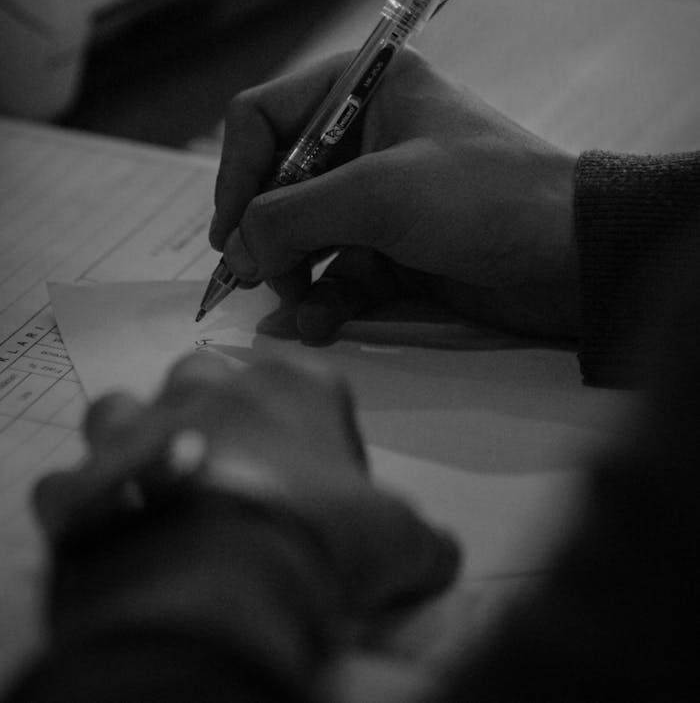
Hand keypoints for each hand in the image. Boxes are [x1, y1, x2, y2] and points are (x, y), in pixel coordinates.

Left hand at [34, 350, 458, 615]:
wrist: (225, 572)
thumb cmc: (318, 533)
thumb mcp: (399, 539)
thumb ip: (424, 536)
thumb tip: (441, 552)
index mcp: (292, 385)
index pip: (311, 387)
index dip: (319, 436)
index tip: (323, 483)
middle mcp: (214, 386)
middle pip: (212, 384)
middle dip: (221, 420)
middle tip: (238, 481)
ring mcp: (147, 421)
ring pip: (131, 412)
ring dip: (143, 444)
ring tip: (166, 494)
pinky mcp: (97, 469)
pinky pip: (84, 478)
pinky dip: (95, 500)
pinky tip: (121, 530)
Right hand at [210, 50, 579, 339]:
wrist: (574, 258)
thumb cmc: (483, 197)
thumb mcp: (378, 194)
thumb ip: (291, 217)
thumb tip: (236, 251)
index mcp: (364, 87)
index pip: (264, 117)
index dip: (236, 173)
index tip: (229, 232)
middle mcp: (367, 135)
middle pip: (278, 182)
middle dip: (264, 232)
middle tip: (255, 277)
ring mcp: (381, 195)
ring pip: (305, 234)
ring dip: (292, 274)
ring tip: (293, 306)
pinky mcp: (397, 248)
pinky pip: (339, 272)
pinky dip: (324, 299)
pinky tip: (317, 325)